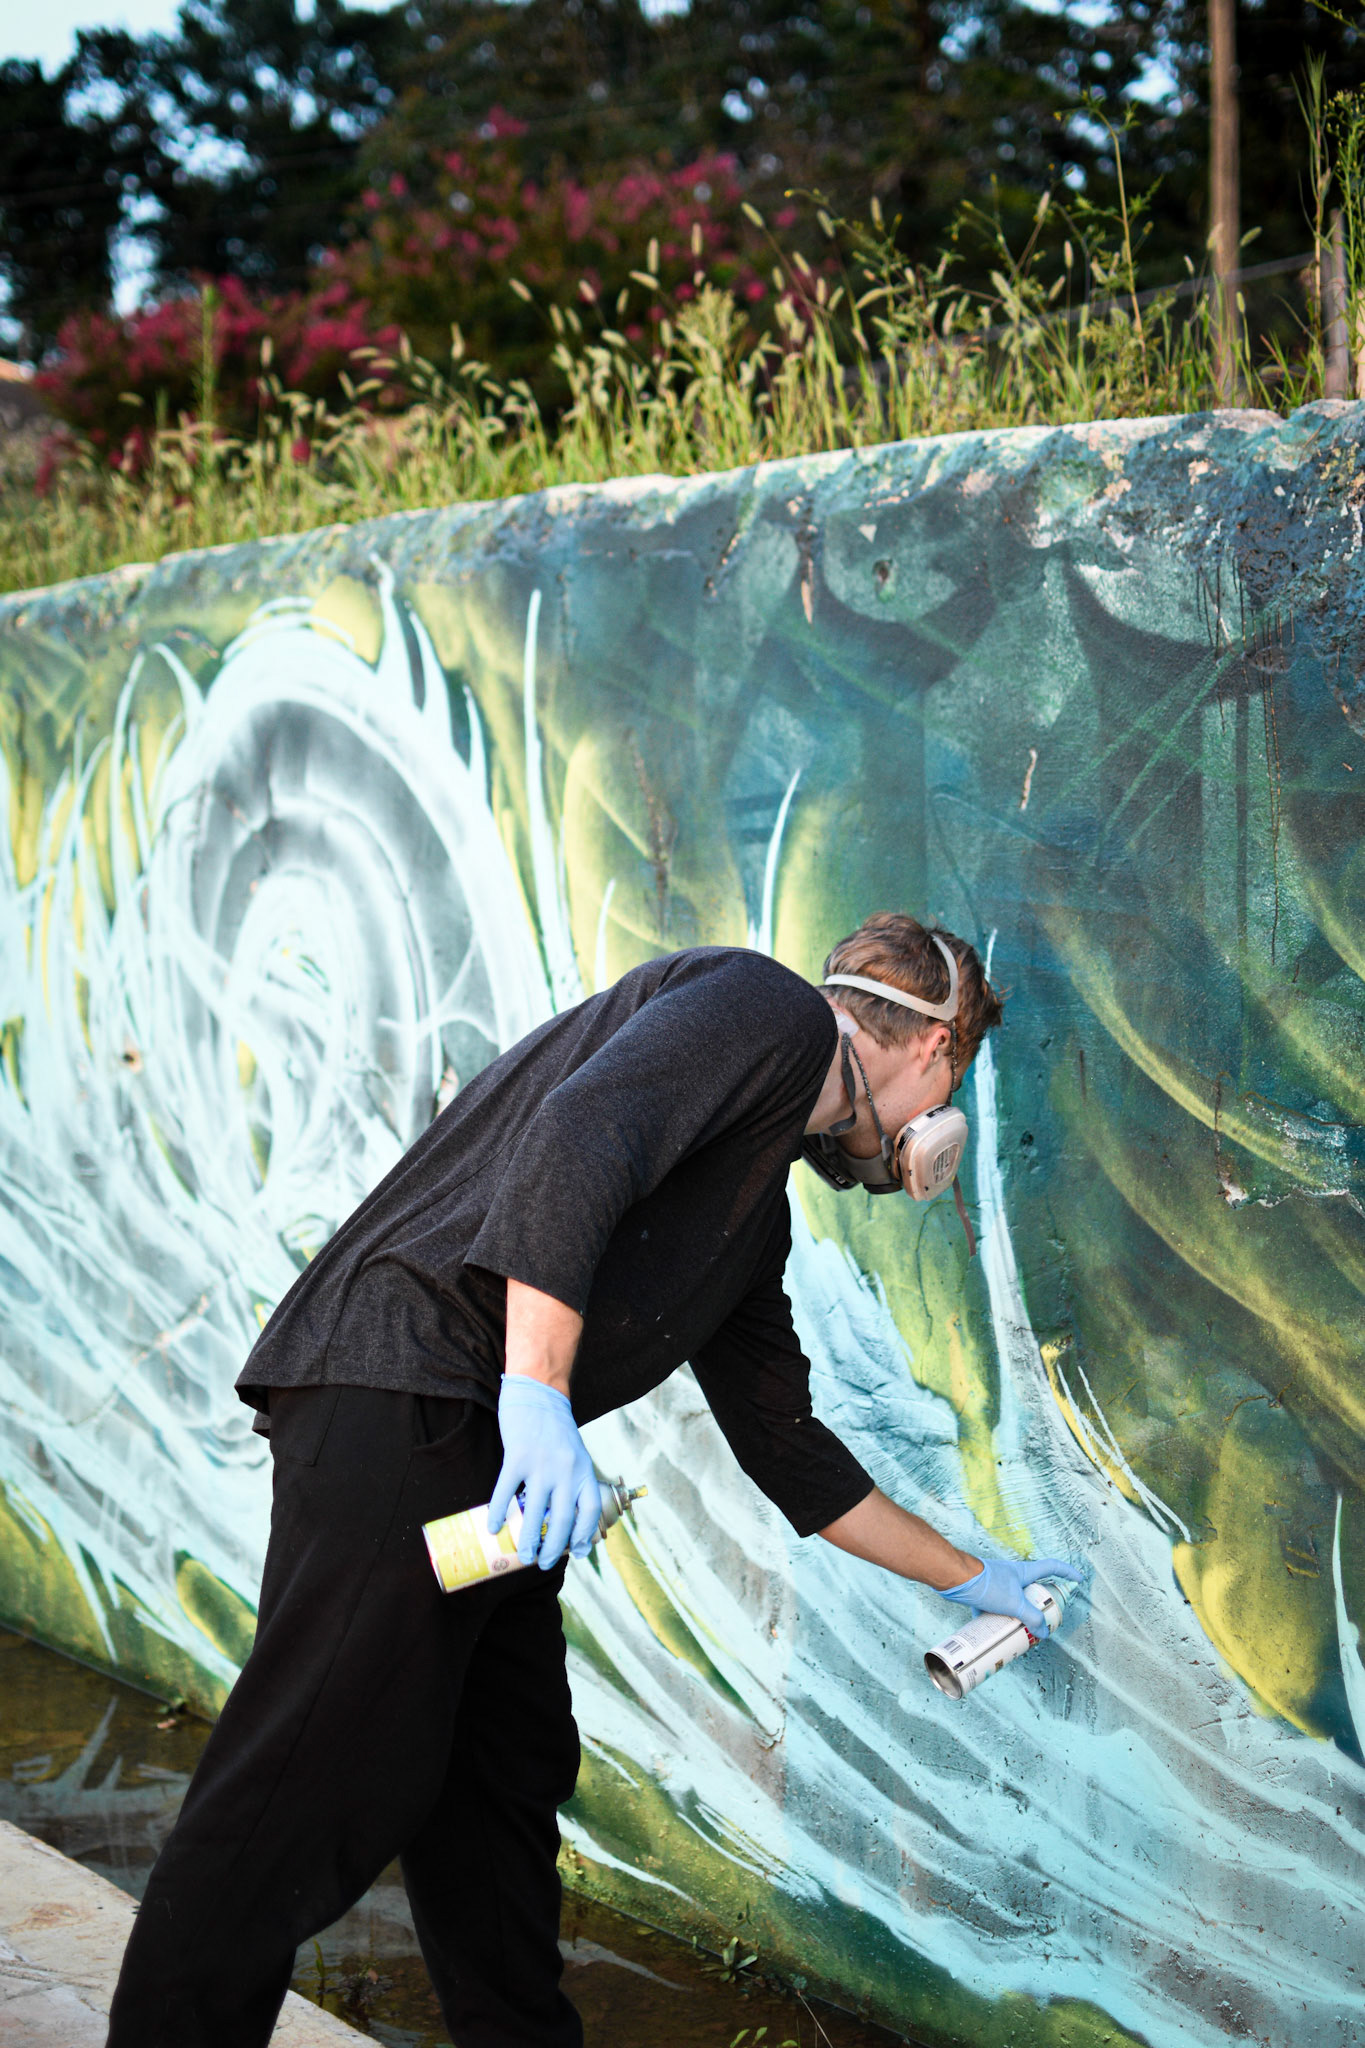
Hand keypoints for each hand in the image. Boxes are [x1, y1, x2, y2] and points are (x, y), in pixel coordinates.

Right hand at [488, 1373, 601, 1568]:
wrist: (539, 1395)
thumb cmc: (556, 1430)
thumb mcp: (575, 1455)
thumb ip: (573, 1482)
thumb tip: (564, 1521)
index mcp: (583, 1470)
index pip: (590, 1510)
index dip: (585, 1535)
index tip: (576, 1552)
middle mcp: (566, 1470)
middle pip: (563, 1520)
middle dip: (553, 1548)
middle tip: (543, 1563)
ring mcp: (541, 1464)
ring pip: (535, 1512)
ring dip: (528, 1540)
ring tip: (523, 1556)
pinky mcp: (517, 1457)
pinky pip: (506, 1492)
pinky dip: (499, 1513)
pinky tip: (493, 1528)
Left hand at [941, 1557, 1083, 1635]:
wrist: (956, 1579)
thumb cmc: (986, 1584)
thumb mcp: (1015, 1603)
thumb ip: (1031, 1618)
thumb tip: (1044, 1632)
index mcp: (1024, 1572)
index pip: (1052, 1567)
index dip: (1067, 1572)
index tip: (1078, 1579)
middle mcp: (1013, 1576)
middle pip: (1033, 1590)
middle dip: (1039, 1606)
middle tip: (1045, 1622)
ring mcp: (998, 1584)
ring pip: (1014, 1602)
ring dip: (1018, 1616)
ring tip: (1020, 1633)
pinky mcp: (985, 1593)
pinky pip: (996, 1609)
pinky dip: (997, 1620)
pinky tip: (995, 1633)